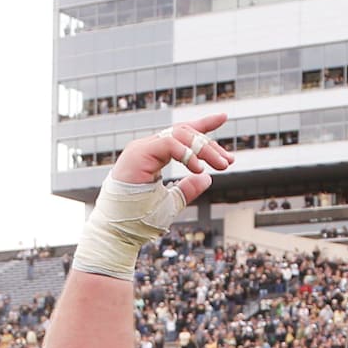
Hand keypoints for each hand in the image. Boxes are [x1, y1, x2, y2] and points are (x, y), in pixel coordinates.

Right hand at [72, 114, 234, 279]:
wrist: (119, 231)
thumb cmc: (140, 219)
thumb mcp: (173, 202)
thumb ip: (188, 188)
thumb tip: (207, 178)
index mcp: (155, 155)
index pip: (181, 134)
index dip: (203, 124)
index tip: (223, 117)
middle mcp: (148, 147)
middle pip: (185, 132)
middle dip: (210, 144)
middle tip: (229, 161)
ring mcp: (142, 149)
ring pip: (179, 134)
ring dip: (204, 148)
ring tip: (222, 165)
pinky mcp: (138, 154)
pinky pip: (169, 143)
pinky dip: (187, 154)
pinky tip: (199, 169)